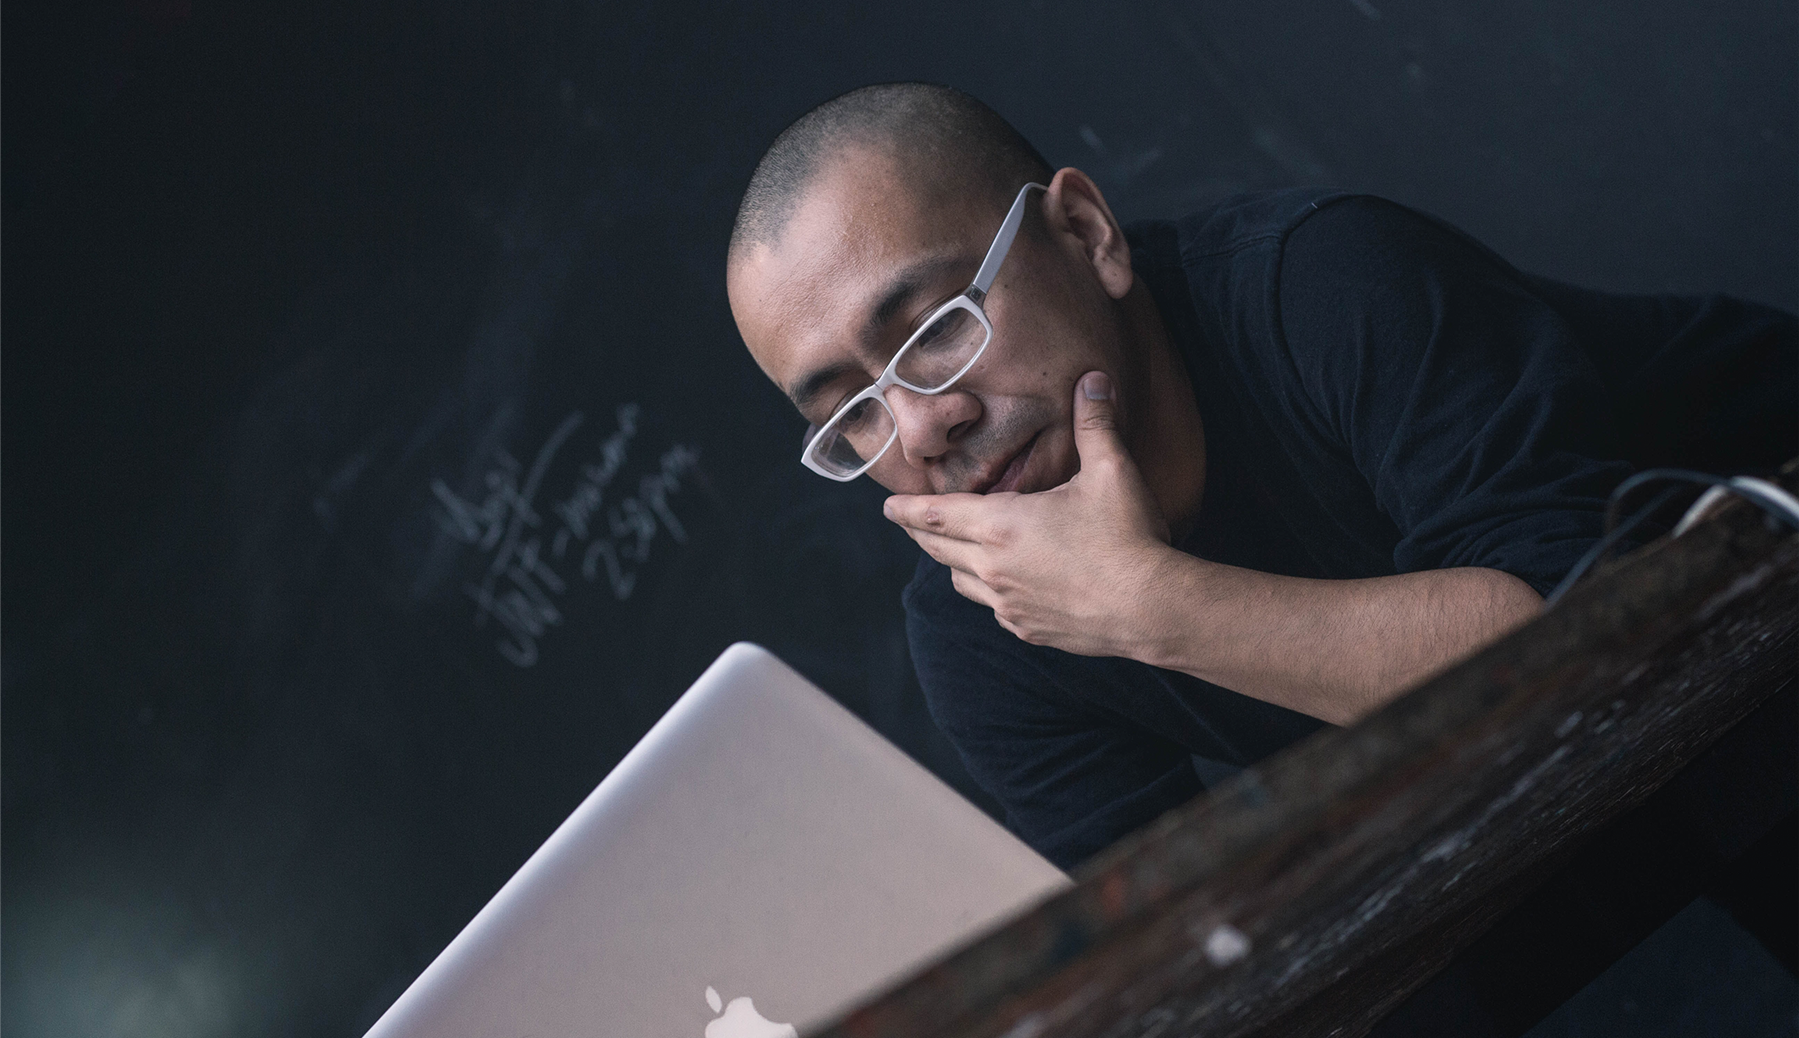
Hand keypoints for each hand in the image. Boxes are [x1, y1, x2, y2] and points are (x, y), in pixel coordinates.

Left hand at [885, 371, 1178, 658]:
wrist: (1152, 608)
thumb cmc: (1129, 537)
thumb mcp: (1112, 470)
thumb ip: (1095, 423)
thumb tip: (1094, 378)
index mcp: (1001, 525)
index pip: (932, 515)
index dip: (906, 509)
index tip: (887, 506)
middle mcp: (993, 567)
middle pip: (937, 548)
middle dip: (919, 532)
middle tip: (907, 522)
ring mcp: (1007, 603)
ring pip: (959, 581)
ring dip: (951, 562)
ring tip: (952, 549)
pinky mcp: (1027, 629)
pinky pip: (992, 608)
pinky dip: (985, 592)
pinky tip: (1001, 584)